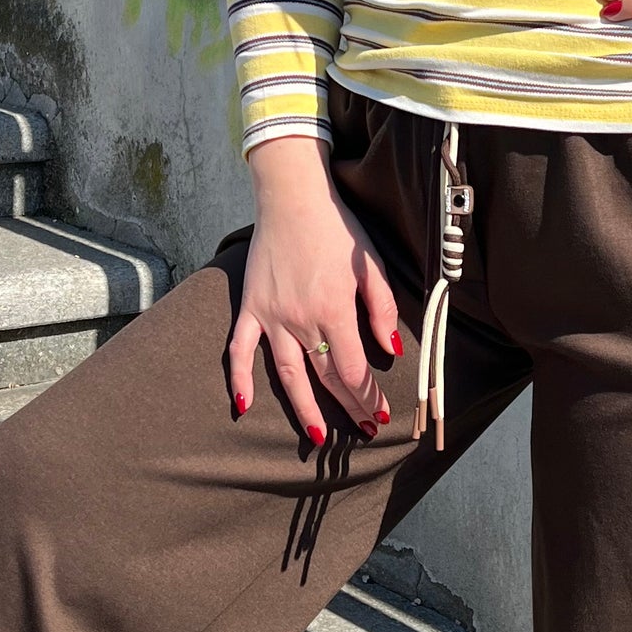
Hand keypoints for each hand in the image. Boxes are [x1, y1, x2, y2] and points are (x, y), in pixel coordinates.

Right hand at [229, 138, 400, 442]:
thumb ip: (381, 308)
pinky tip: (244, 406)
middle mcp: (300, 319)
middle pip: (325, 376)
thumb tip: (392, 350)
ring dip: (302, 407)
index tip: (380, 416)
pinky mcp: (250, 306)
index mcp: (333, 308)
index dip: (367, 397)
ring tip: (318, 436)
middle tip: (363, 430)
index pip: (353, 369)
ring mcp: (271, 315)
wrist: (292, 195)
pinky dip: (239, 378)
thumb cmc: (338, 227)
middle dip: (347, 407)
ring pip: (286, 373)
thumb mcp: (371, 263)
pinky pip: (239, 349)